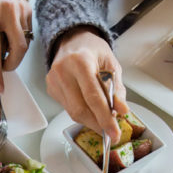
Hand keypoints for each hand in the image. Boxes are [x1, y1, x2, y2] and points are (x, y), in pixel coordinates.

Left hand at [0, 0, 31, 93]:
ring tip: (4, 47)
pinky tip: (10, 33)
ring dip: (14, 53)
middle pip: (18, 50)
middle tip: (3, 67)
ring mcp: (20, 9)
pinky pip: (27, 33)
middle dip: (11, 65)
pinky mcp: (28, 9)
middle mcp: (7, 11)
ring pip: (24, 43)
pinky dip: (18, 39)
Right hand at [47, 28, 128, 142]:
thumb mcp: (112, 64)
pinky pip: (68, 108)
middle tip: (111, 132)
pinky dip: (82, 113)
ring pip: (73, 112)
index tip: (114, 133)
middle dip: (97, 124)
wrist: (72, 40)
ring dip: (91, 121)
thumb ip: (116, 88)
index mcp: (80, 61)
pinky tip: (90, 108)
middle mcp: (63, 71)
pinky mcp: (51, 89)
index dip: (104, 118)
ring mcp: (54, 81)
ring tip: (103, 120)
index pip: (93, 96)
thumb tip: (121, 110)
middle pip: (80, 109)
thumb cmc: (93, 50)